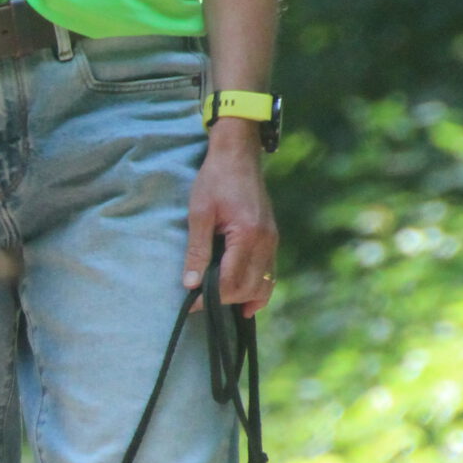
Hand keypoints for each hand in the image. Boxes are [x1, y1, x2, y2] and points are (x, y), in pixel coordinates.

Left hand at [183, 123, 277, 315]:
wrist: (238, 155)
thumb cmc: (216, 179)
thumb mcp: (199, 213)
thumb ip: (197, 250)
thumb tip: (191, 285)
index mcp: (248, 235)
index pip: (231, 282)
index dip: (210, 297)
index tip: (190, 302)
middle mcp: (266, 241)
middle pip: (249, 289)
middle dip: (225, 301)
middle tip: (200, 302)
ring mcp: (272, 241)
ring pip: (264, 286)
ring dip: (243, 299)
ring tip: (220, 307)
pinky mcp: (272, 238)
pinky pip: (270, 274)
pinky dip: (258, 290)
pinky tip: (245, 302)